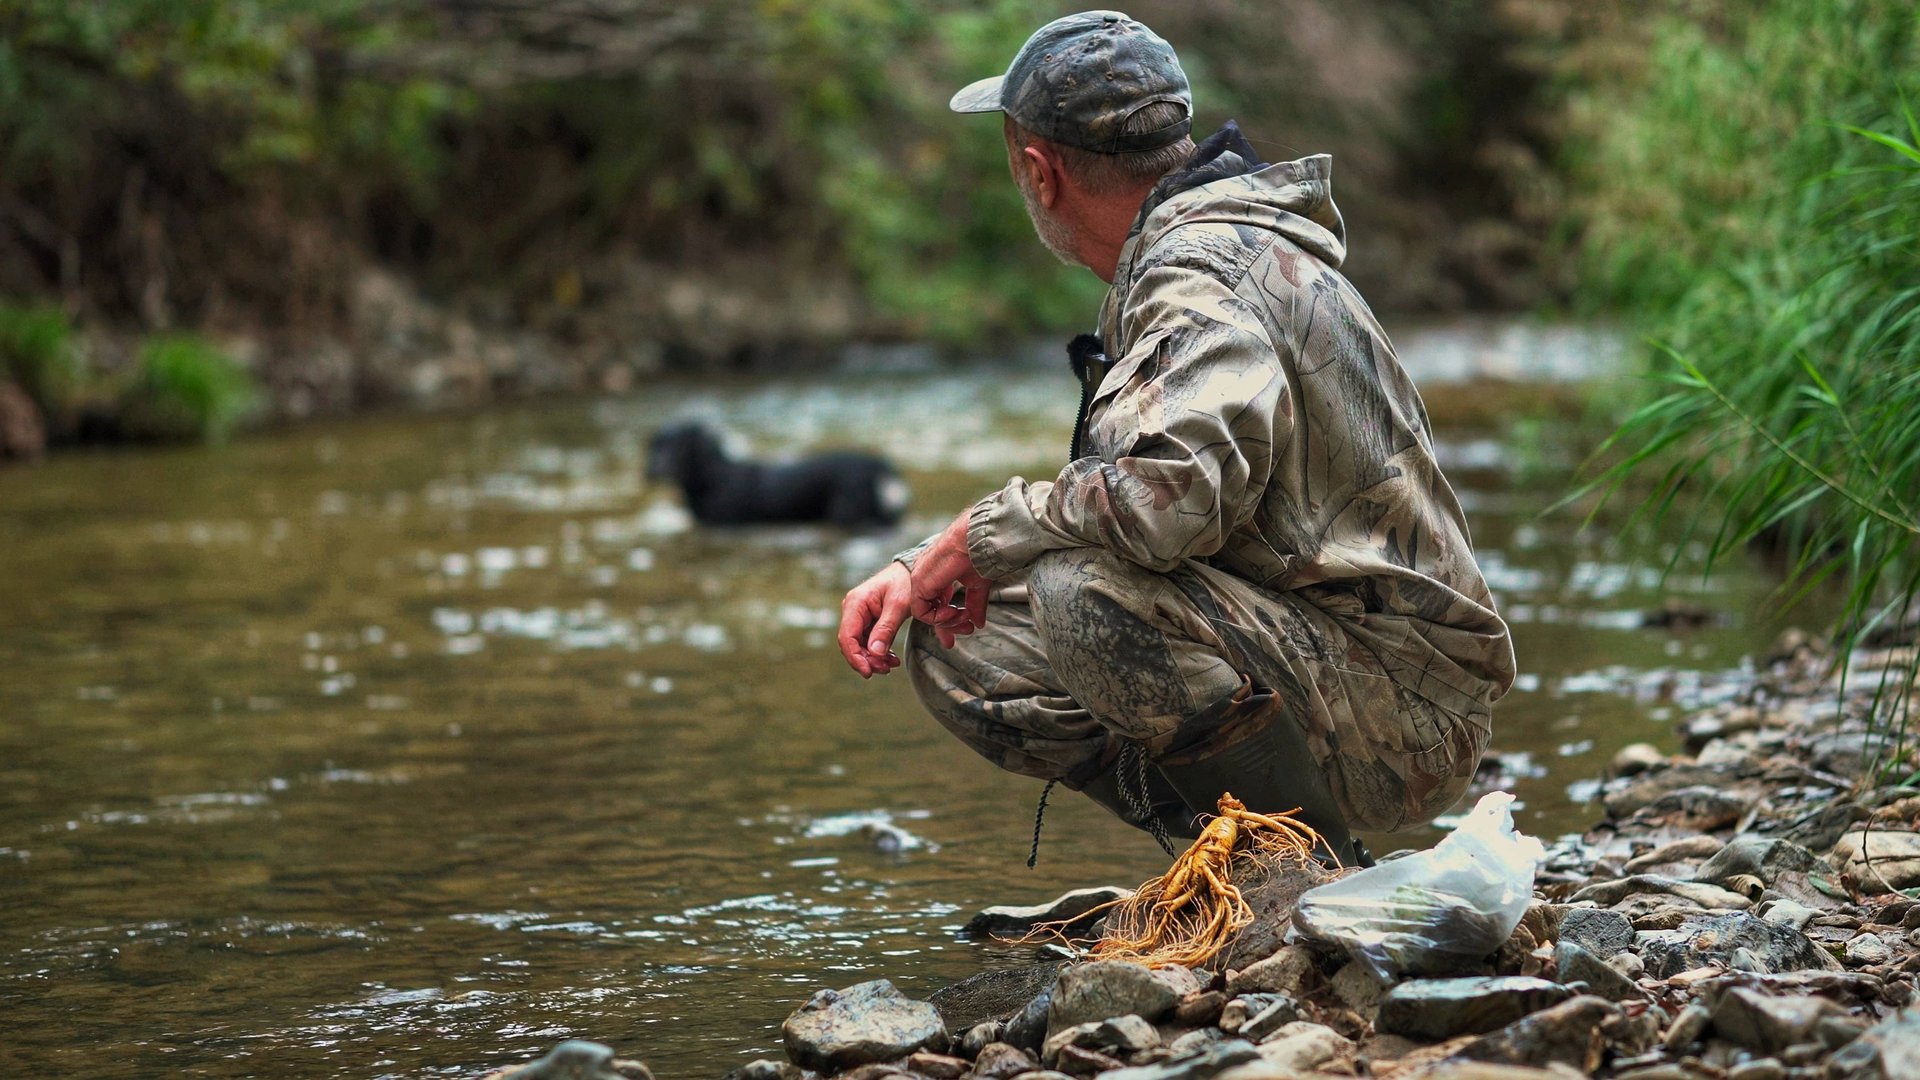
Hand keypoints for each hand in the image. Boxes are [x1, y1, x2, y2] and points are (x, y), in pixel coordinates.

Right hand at [838, 562, 912, 677]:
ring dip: (874, 659)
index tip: (868, 672)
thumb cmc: (905, 582)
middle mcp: (853, 610)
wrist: (911, 572)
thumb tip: (875, 653)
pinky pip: (868, 642)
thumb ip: (886, 629)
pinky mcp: (867, 622)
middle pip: (851, 644)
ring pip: (859, 646)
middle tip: (886, 669)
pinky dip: (878, 653)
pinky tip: (891, 659)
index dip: (855, 657)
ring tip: (891, 665)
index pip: (847, 636)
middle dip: (867, 660)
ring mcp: (859, 616)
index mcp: (855, 603)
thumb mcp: (898, 605)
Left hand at [909, 511, 993, 648]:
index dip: (952, 619)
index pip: (937, 604)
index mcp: (936, 575)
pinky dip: (938, 618)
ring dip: (947, 621)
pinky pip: (921, 612)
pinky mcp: (918, 583)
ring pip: (925, 614)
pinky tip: (954, 611)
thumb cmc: (977, 554)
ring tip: (963, 615)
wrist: (976, 541)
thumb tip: (978, 623)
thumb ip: (974, 604)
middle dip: (950, 625)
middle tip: (967, 629)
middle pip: (930, 611)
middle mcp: (924, 577)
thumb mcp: (976, 585)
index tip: (969, 625)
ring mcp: (919, 579)